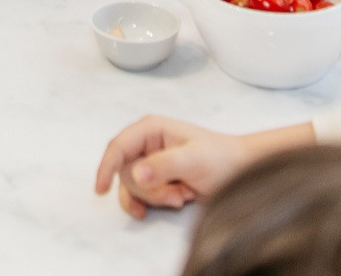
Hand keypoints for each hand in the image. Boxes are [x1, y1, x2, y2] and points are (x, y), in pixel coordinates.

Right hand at [94, 116, 263, 218]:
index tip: (101, 189)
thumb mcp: (194, 160)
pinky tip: (148, 212)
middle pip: (125, 172)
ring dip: (155, 197)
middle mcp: (145, 143)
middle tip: (178, 194)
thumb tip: (134, 174)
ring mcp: (148, 162)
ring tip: (183, 195)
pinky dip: (145, 204)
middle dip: (150, 189)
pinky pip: (135, 195)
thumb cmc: (221, 159)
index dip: (106, 167)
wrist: (240, 171)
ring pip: (132, 186)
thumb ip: (164, 165)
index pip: (119, 147)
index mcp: (151, 128)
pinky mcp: (154, 178)